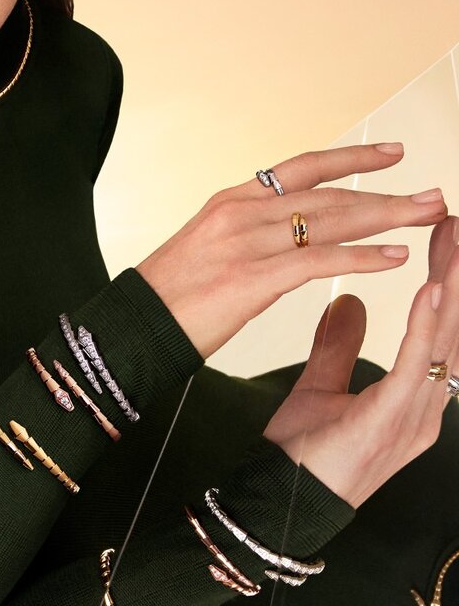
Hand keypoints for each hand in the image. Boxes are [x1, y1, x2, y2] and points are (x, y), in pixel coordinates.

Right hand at [136, 144, 446, 357]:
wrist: (134, 325)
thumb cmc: (170, 295)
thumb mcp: (207, 245)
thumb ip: (247, 230)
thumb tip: (283, 231)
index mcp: (232, 200)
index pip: (302, 168)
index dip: (350, 158)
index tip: (392, 153)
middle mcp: (242, 211)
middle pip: (327, 193)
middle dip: (385, 193)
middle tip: (431, 194)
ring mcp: (246, 241)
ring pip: (330, 221)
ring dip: (386, 218)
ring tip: (427, 216)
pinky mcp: (252, 277)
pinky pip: (319, 261)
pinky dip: (361, 258)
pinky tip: (394, 257)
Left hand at [263, 217, 458, 507]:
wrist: (283, 501)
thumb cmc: (305, 453)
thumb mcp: (322, 385)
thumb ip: (338, 344)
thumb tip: (352, 301)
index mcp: (411, 395)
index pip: (437, 326)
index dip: (444, 279)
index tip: (443, 232)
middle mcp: (424, 405)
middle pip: (452, 328)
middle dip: (457, 274)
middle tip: (456, 222)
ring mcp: (415, 416)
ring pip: (447, 341)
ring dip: (454, 288)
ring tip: (457, 241)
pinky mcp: (392, 421)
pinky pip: (415, 366)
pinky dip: (426, 326)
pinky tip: (432, 289)